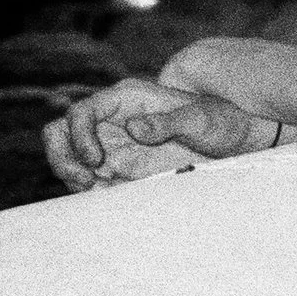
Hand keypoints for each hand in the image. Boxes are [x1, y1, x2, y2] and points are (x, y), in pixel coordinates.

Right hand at [41, 78, 279, 192]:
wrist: (235, 142)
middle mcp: (112, 120)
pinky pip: (90, 178)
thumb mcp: (201, 119)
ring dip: (74, 177)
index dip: (79, 135)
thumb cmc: (221, 121)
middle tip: (84, 182)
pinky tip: (115, 196)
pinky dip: (93, 191)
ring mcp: (113, 143)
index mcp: (126, 99)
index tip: (97, 160)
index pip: (82, 112)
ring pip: (70, 158)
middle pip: (61, 133)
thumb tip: (134, 128)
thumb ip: (168, 122)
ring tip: (100, 192)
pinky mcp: (120, 166)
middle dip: (62, 158)